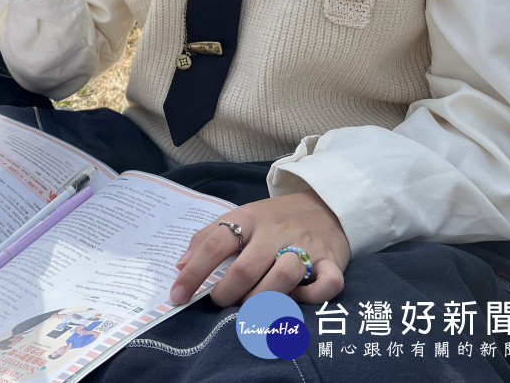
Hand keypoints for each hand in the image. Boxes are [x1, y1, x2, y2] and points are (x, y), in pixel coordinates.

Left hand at [171, 191, 350, 307]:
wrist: (324, 205)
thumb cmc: (274, 220)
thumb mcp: (240, 218)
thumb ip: (208, 238)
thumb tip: (179, 266)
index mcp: (248, 219)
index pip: (213, 245)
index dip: (193, 273)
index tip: (177, 296)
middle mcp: (275, 232)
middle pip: (245, 269)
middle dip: (226, 293)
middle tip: (221, 301)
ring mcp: (305, 246)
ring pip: (282, 278)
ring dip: (262, 299)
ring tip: (251, 305)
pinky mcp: (332, 261)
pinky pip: (327, 285)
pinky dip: (311, 297)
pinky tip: (297, 298)